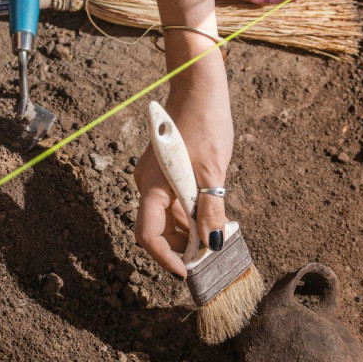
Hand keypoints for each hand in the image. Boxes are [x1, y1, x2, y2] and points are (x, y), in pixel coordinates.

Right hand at [133, 62, 232, 276]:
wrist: (198, 88)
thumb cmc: (204, 124)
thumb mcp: (212, 171)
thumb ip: (211, 209)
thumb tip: (212, 243)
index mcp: (152, 186)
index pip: (148, 235)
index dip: (165, 258)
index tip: (187, 272)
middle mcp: (147, 184)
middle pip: (156, 230)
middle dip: (179, 248)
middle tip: (209, 257)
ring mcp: (155, 178)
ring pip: (166, 217)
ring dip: (187, 232)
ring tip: (215, 239)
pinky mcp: (166, 172)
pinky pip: (173, 202)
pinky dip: (189, 214)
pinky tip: (210, 218)